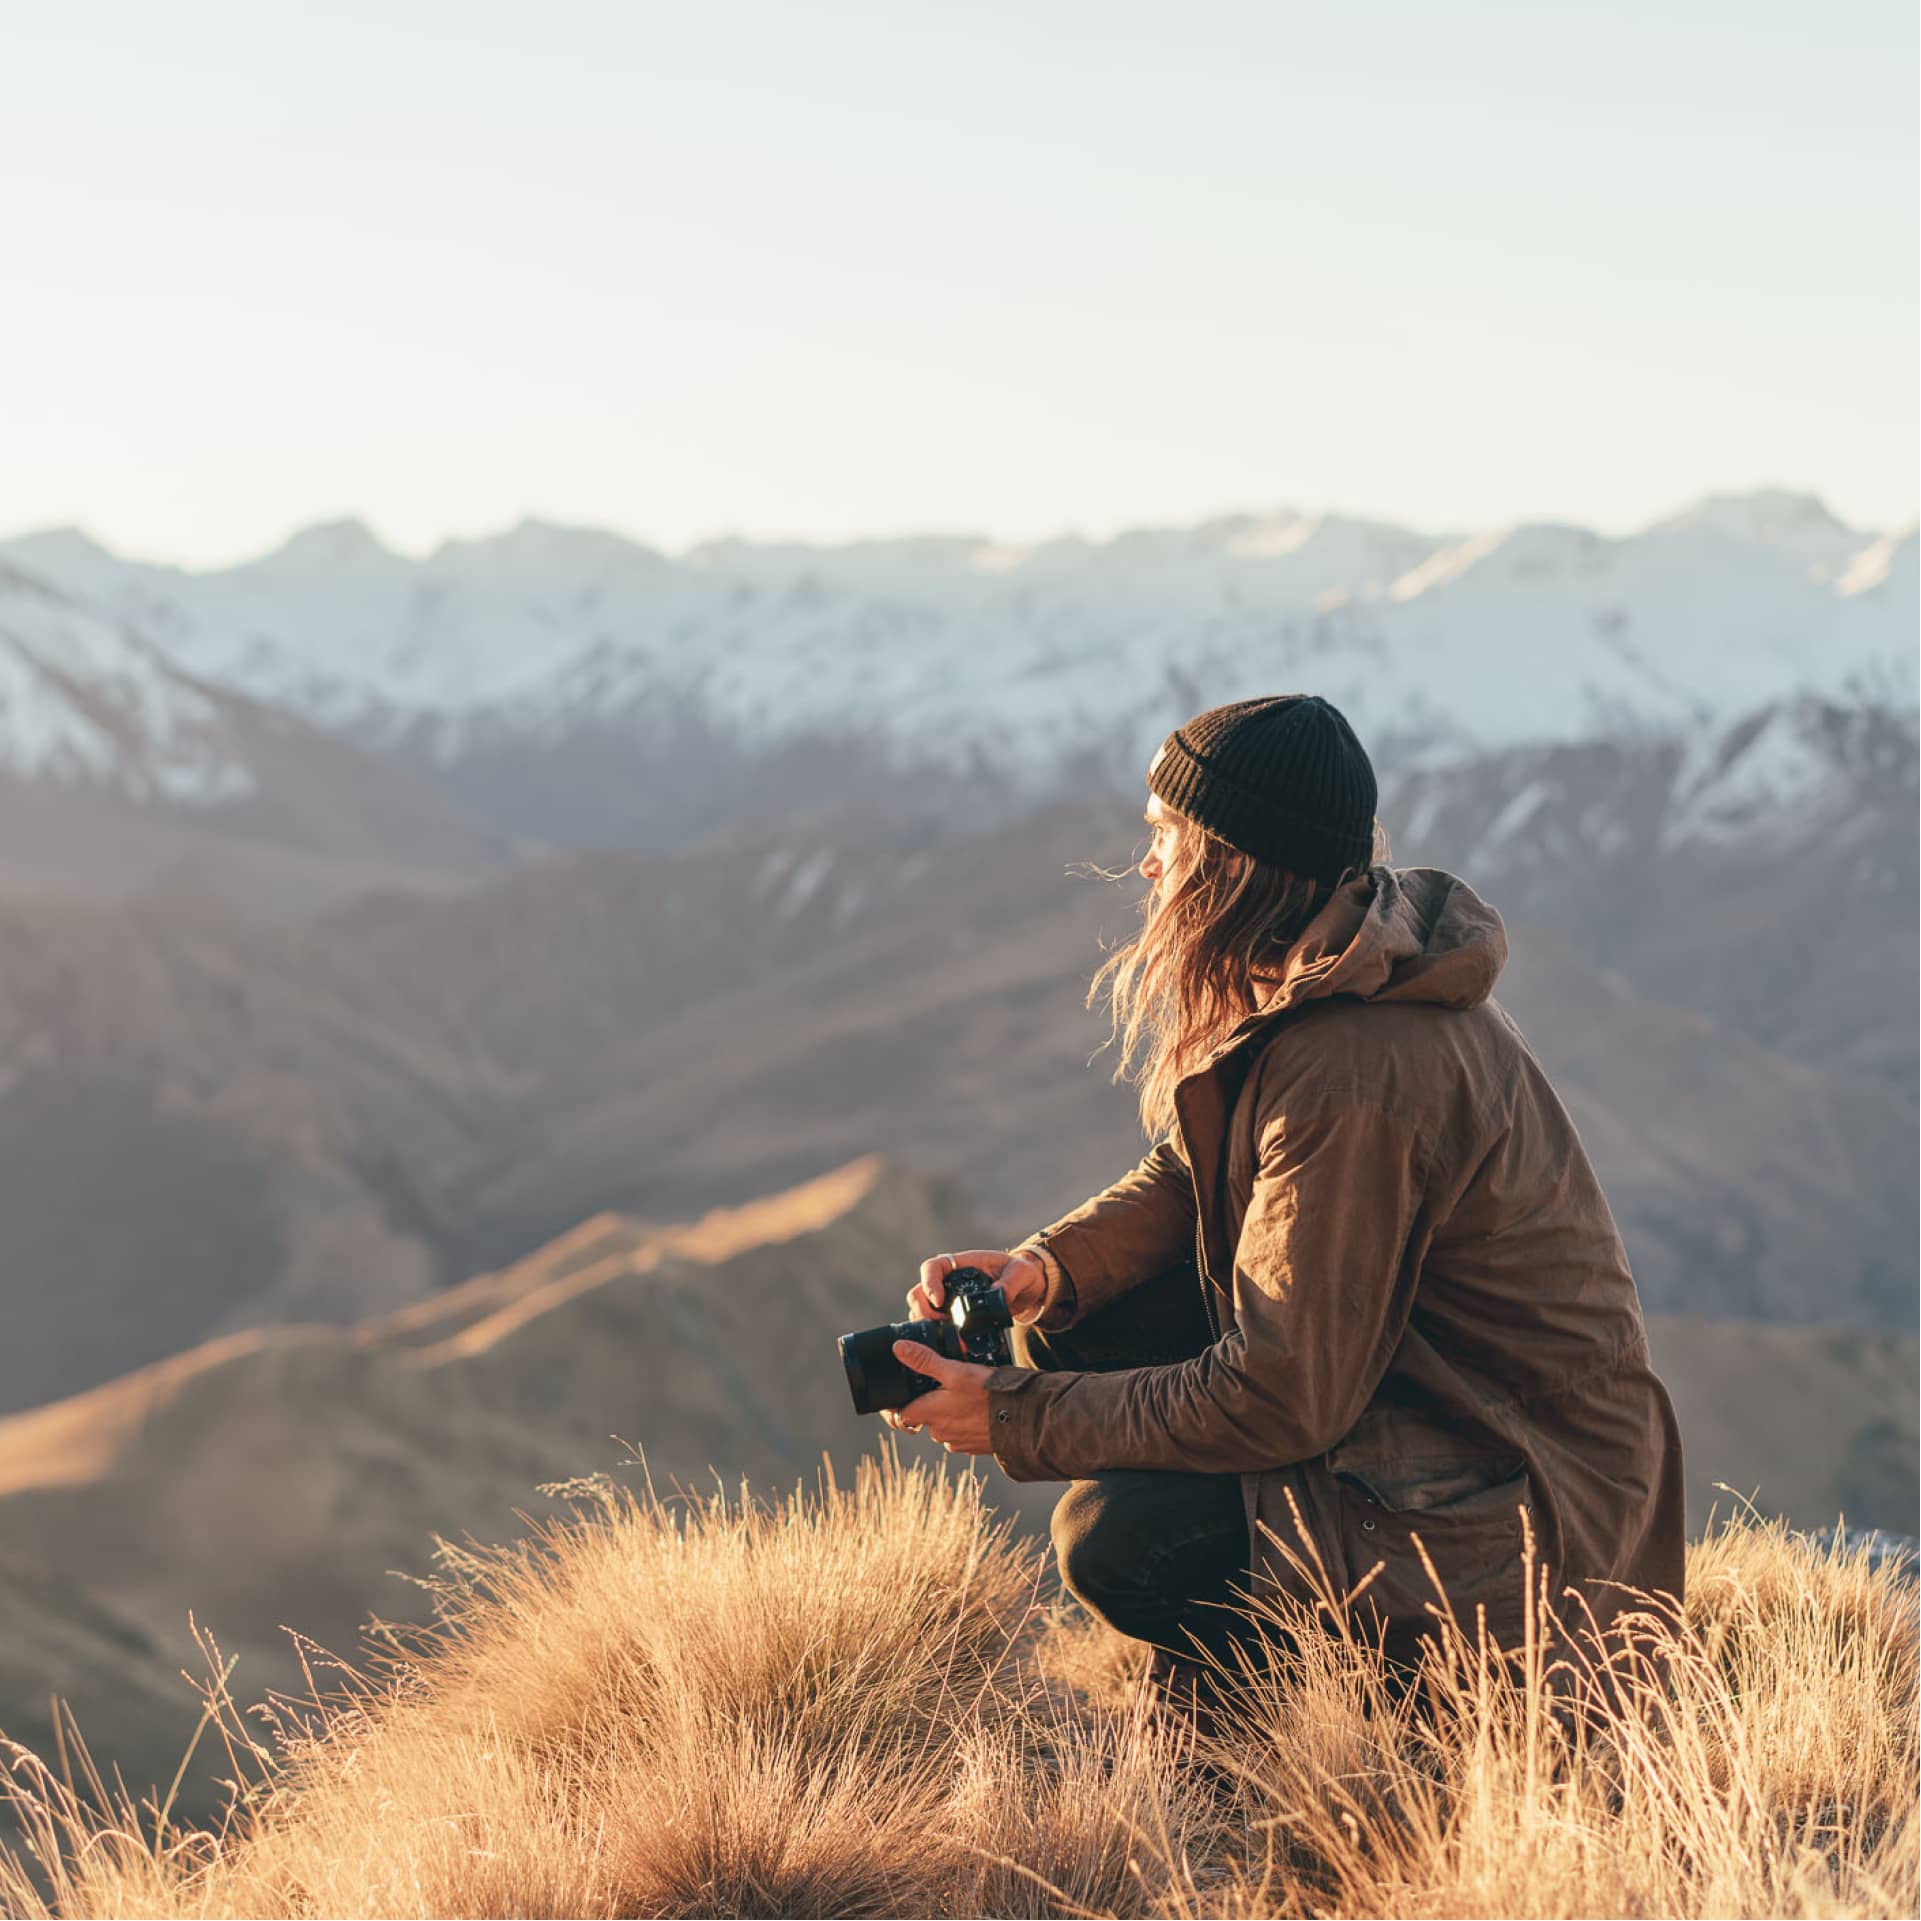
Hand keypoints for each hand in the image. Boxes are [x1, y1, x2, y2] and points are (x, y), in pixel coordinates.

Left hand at [878, 1344, 995, 1453]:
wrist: (1022, 1420)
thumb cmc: (987, 1395)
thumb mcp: (955, 1371)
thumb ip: (925, 1360)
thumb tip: (899, 1348)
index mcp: (929, 1414)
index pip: (901, 1416)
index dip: (900, 1405)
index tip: (907, 1394)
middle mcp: (939, 1433)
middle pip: (925, 1418)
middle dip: (932, 1404)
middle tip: (948, 1385)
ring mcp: (957, 1442)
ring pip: (945, 1425)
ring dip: (951, 1413)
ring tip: (968, 1395)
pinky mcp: (974, 1447)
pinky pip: (963, 1433)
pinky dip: (968, 1422)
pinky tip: (981, 1409)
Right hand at [907, 1247, 1045, 1324]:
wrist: (1026, 1290)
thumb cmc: (1021, 1274)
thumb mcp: (1021, 1273)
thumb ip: (1011, 1281)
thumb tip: (997, 1295)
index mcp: (959, 1264)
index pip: (932, 1267)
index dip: (928, 1283)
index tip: (939, 1300)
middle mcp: (947, 1282)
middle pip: (919, 1293)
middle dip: (924, 1311)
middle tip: (942, 1325)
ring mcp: (948, 1301)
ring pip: (922, 1312)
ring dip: (927, 1326)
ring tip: (948, 1337)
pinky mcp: (953, 1318)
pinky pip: (935, 1327)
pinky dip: (937, 1337)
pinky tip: (952, 1345)